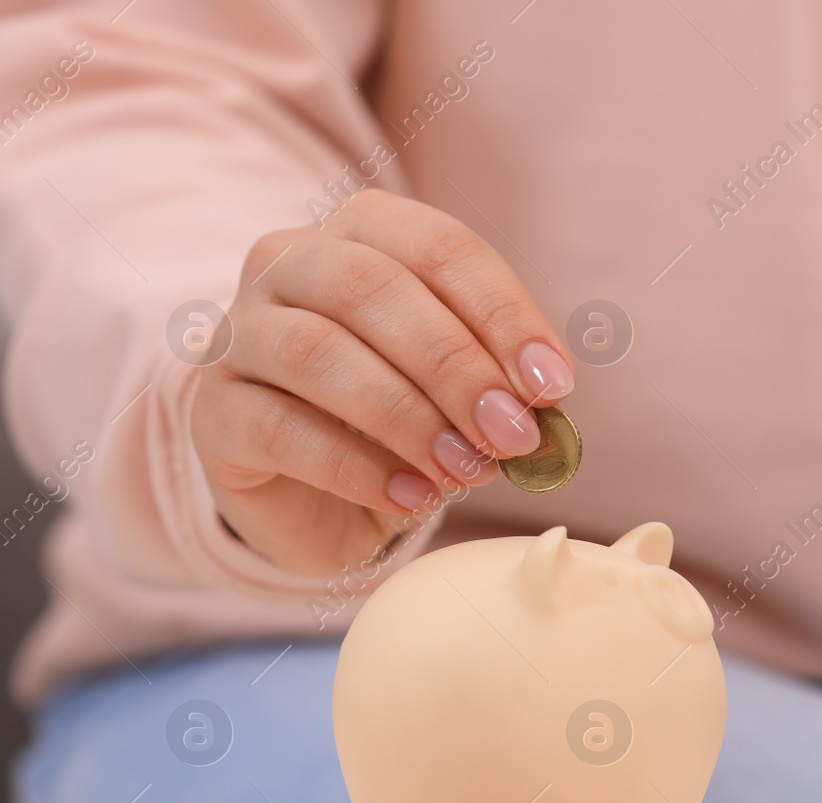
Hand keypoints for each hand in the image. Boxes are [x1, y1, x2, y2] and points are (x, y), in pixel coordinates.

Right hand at [190, 190, 573, 575]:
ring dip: (407, 417)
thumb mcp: (459, 389)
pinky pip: (278, 428)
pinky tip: (413, 497)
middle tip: (513, 434)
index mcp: (362, 230)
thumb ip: (499, 383)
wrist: (312, 490)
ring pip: (316, 352)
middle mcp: (287, 262)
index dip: (503, 314)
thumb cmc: (399, 416)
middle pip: (371, 290)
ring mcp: (238, 333)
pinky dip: (356, 468)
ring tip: (467, 471)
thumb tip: (545, 404)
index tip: (554, 385)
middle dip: (456, 367)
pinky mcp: (212, 412)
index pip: (439, 248)